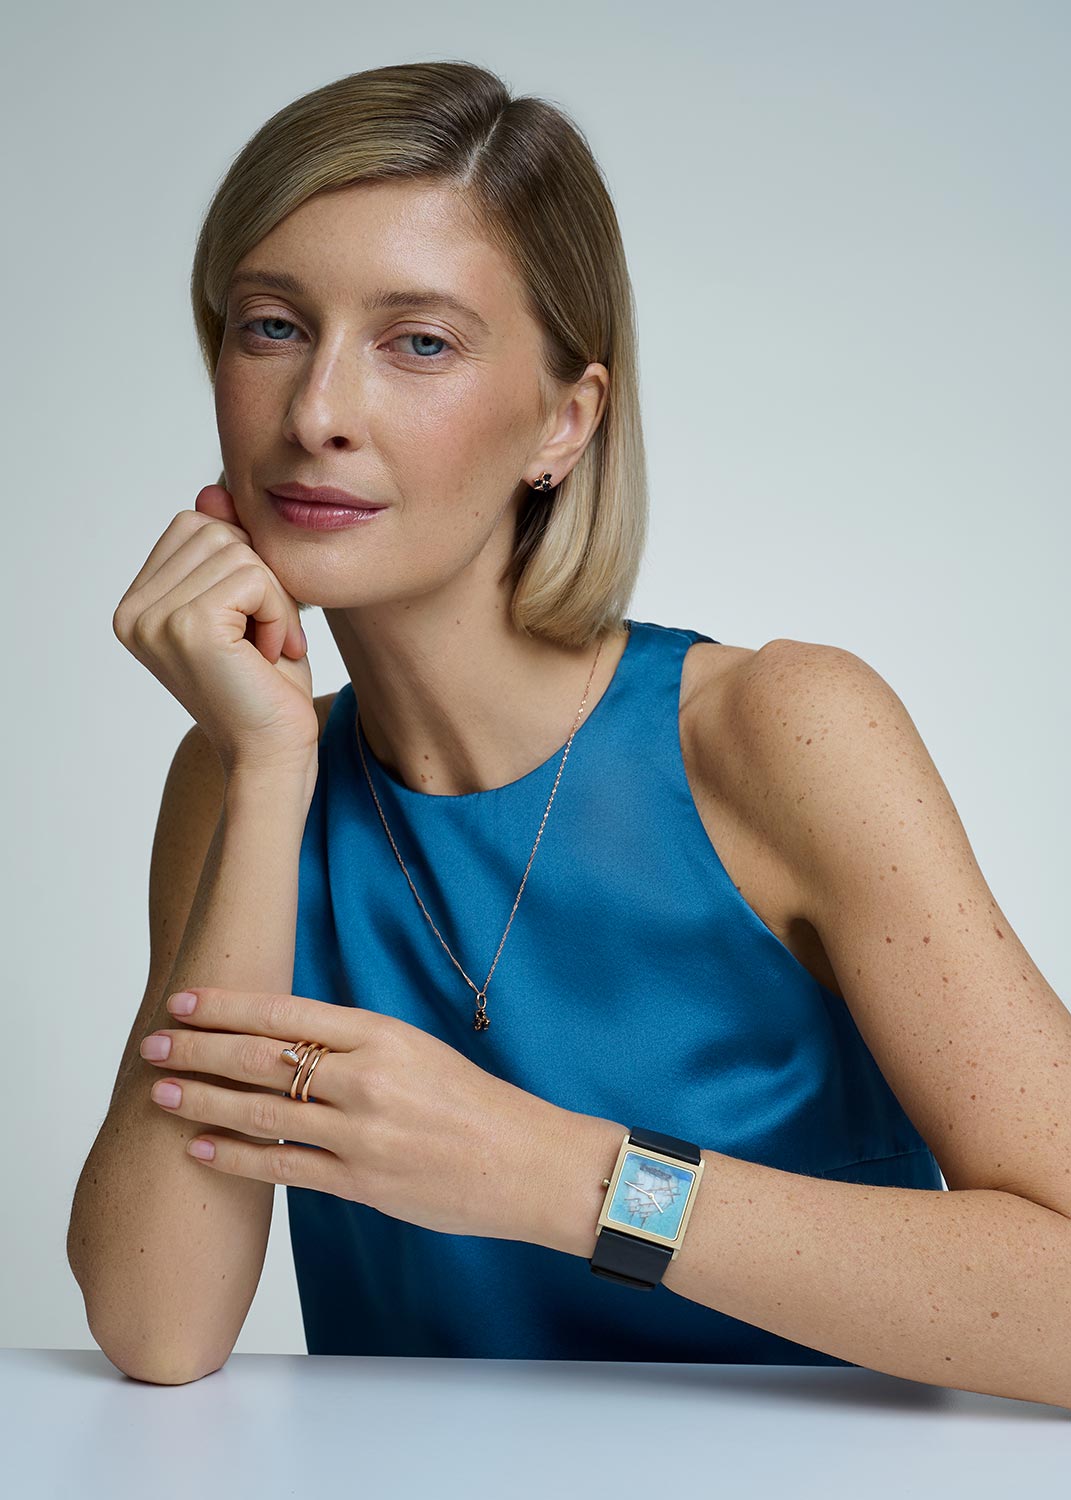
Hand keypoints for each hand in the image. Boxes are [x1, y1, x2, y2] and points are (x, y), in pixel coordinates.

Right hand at [112, 483, 317, 780]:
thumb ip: (227, 547)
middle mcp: (132, 610)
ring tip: (266, 649)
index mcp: (137, 601)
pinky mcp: (187, 626)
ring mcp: (154, 618)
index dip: (243, 562)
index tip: (252, 621)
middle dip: (260, 577)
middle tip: (264, 637)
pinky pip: (255, 577)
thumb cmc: (267, 685)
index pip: (196, 524)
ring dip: (275, 599)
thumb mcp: (250, 602)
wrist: (273, 753)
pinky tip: (269, 655)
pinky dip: (279, 612)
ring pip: (239, 550)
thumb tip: (213, 487)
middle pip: (216, 530)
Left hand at [139, 986, 567, 1241]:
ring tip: (162, 1094)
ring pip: (263, 1112)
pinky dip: (238, 1157)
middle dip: (199, 1050)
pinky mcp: (362, 1183)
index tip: (184, 1001)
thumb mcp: (418, 1050)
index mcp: (382, 1035)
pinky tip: (203, 1149)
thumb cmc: (474, 1104)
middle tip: (154, 1044)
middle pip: (262, 1058)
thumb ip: (356, 1045)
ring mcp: (362, 1133)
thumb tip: (288, 1040)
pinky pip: (285, 1168)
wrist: (527, 1162)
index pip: (285, 1012)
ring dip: (205, 1101)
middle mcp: (367, 1078)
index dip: (227, 1006)